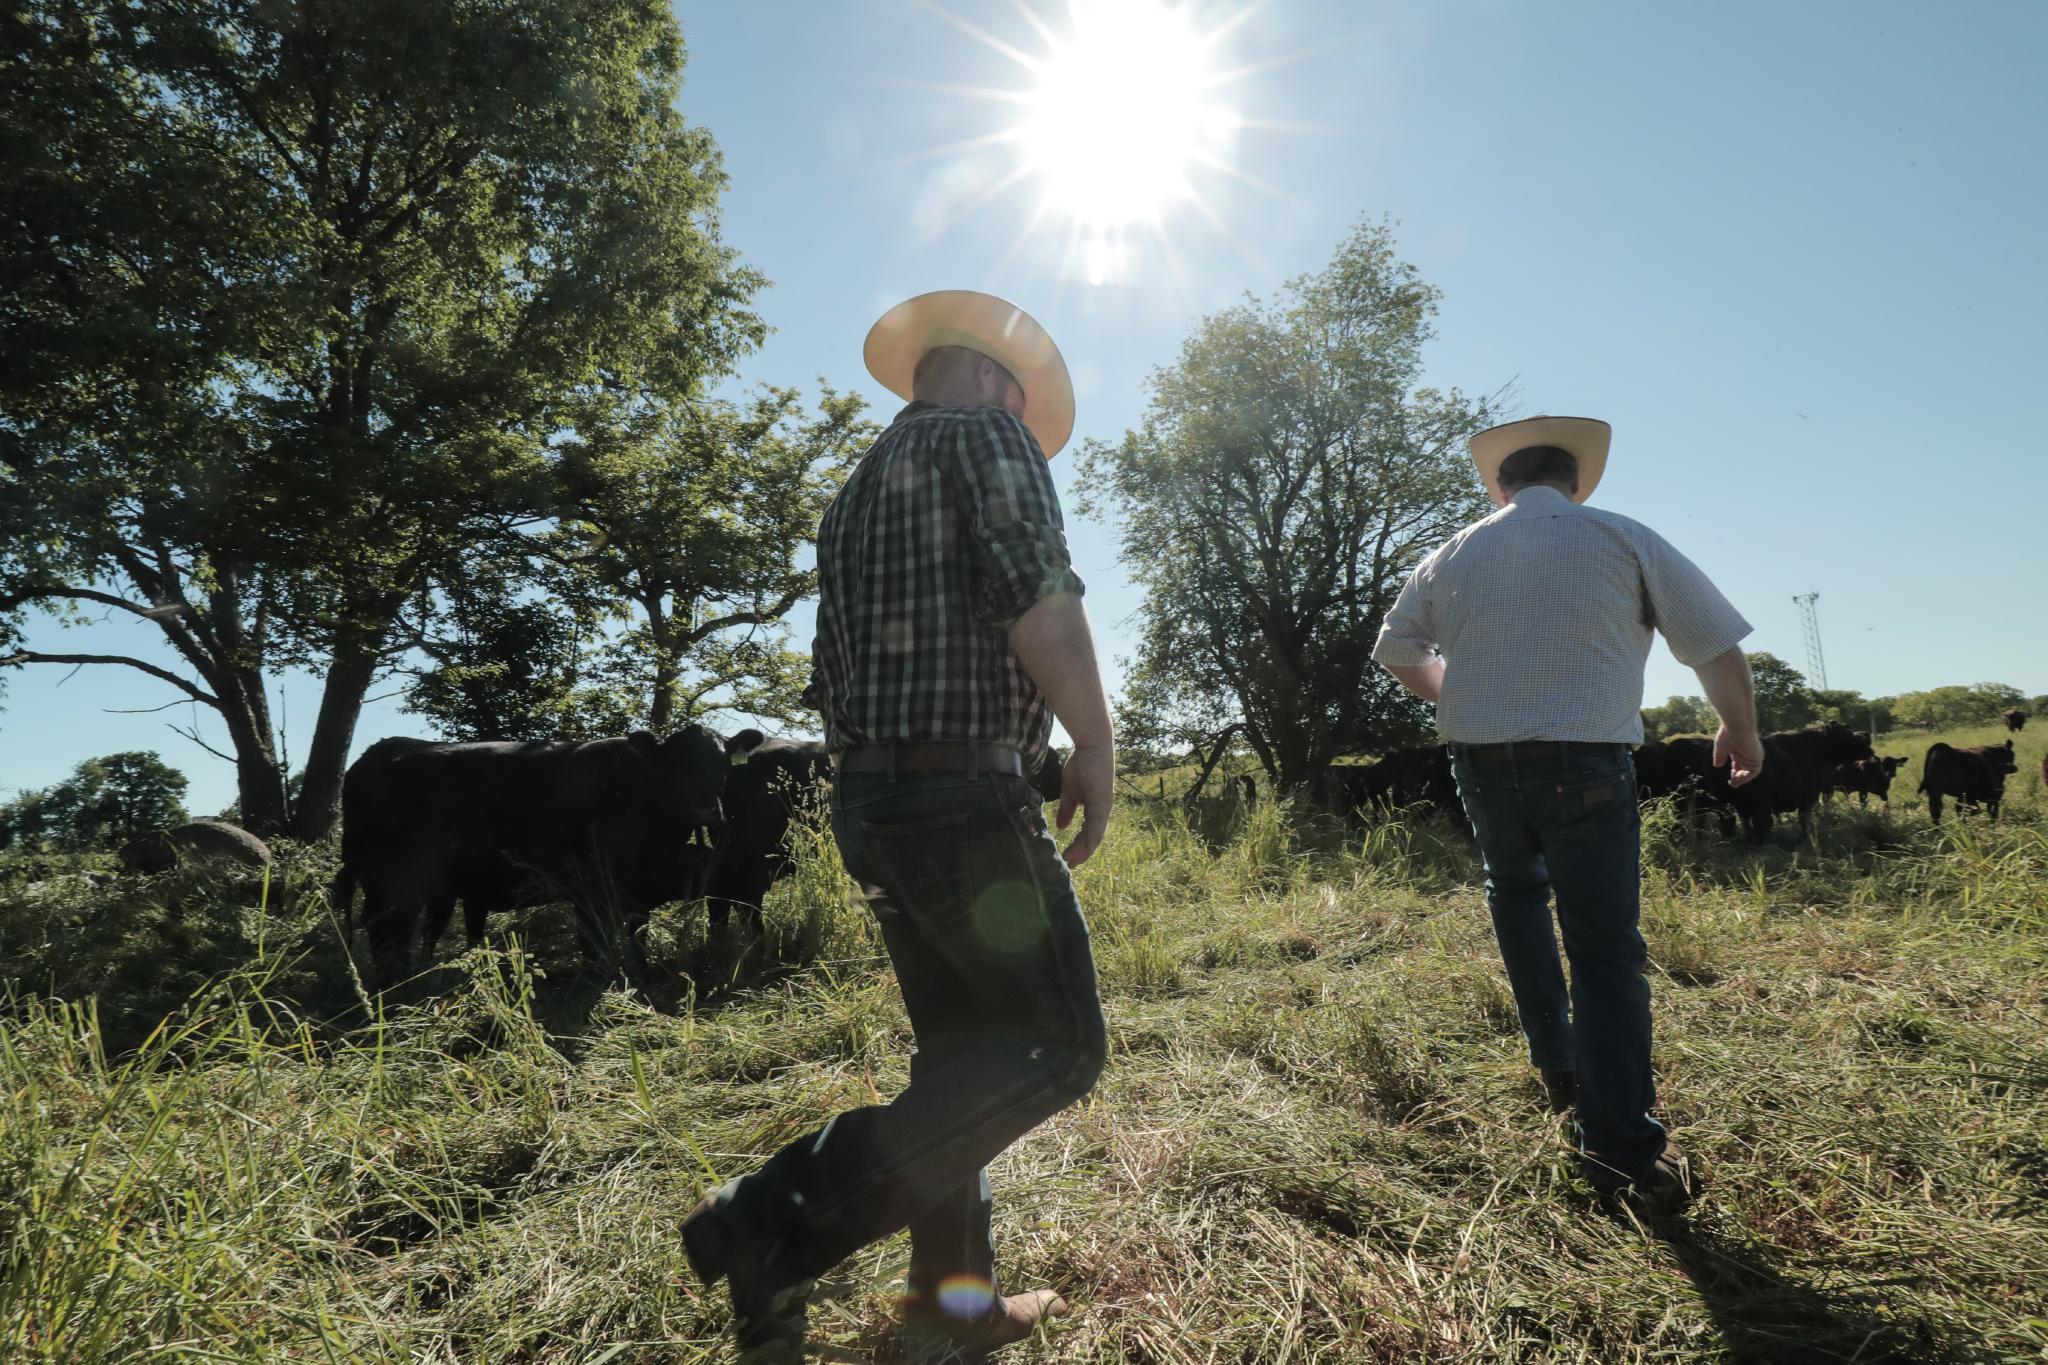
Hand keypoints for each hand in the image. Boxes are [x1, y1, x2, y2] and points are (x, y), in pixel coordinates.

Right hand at [1055, 743, 1115, 867]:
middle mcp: (1103, 810)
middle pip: (1094, 837)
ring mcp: (1104, 806)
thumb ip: (1068, 809)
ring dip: (1084, 849)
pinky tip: (1083, 847)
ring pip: (1096, 834)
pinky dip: (1089, 837)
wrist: (1092, 744)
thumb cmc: (1083, 764)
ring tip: (1073, 861)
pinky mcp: (1102, 800)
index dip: (1080, 847)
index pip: (1089, 833)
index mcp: (1096, 808)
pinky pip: (1096, 823)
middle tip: (1071, 866)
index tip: (1069, 859)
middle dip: (1082, 853)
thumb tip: (1062, 827)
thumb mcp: (1070, 791)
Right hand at [1714, 724, 1763, 787]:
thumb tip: (1717, 766)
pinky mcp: (1757, 758)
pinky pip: (1754, 772)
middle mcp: (1748, 754)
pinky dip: (1746, 777)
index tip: (1729, 779)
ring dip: (1742, 779)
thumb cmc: (1727, 735)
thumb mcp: (1721, 748)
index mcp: (1740, 750)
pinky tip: (1738, 779)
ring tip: (1734, 783)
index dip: (1735, 773)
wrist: (1736, 727)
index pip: (1739, 765)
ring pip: (1750, 772)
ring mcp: (1754, 756)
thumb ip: (1720, 757)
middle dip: (1738, 778)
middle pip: (1745, 769)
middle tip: (1732, 783)